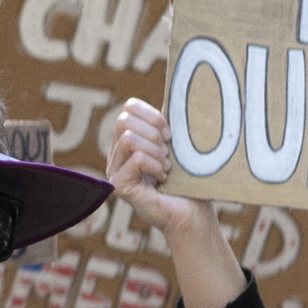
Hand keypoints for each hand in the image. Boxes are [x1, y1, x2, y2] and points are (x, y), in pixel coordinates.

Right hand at [103, 97, 183, 220]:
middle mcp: (116, 154)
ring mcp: (115, 171)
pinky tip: (162, 179)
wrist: (192, 213)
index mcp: (128, 141)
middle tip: (167, 154)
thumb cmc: (189, 182)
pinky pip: (136, 159)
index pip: (129, 108)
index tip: (170, 134)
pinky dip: (155, 166)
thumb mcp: (178, 146)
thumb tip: (174, 93)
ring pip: (129, 139)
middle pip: (125, 120)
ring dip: (155, 152)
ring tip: (166, 168)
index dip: (152, 115)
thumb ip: (167, 124)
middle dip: (153, 134)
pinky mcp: (119, 185)